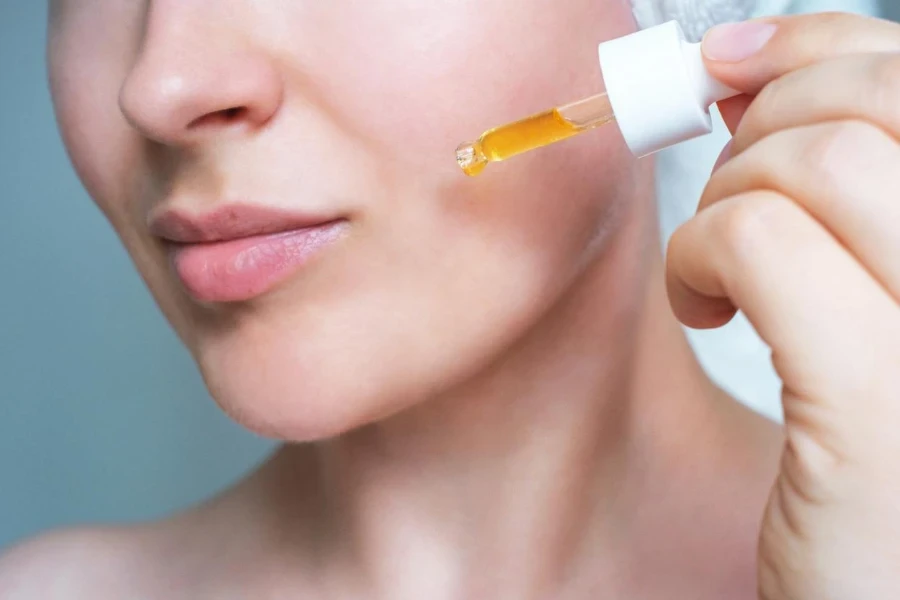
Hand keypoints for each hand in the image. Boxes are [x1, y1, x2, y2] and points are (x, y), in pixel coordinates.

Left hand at [666, 13, 899, 599]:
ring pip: (814, 163)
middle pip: (874, 105)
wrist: (881, 595)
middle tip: (729, 195)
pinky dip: (698, 255)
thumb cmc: (877, 458)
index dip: (817, 48)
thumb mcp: (881, 298)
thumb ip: (848, 187)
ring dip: (725, 201)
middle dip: (763, 124)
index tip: (732, 68)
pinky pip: (760, 245)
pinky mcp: (880, 412)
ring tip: (719, 274)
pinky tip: (704, 307)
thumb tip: (752, 74)